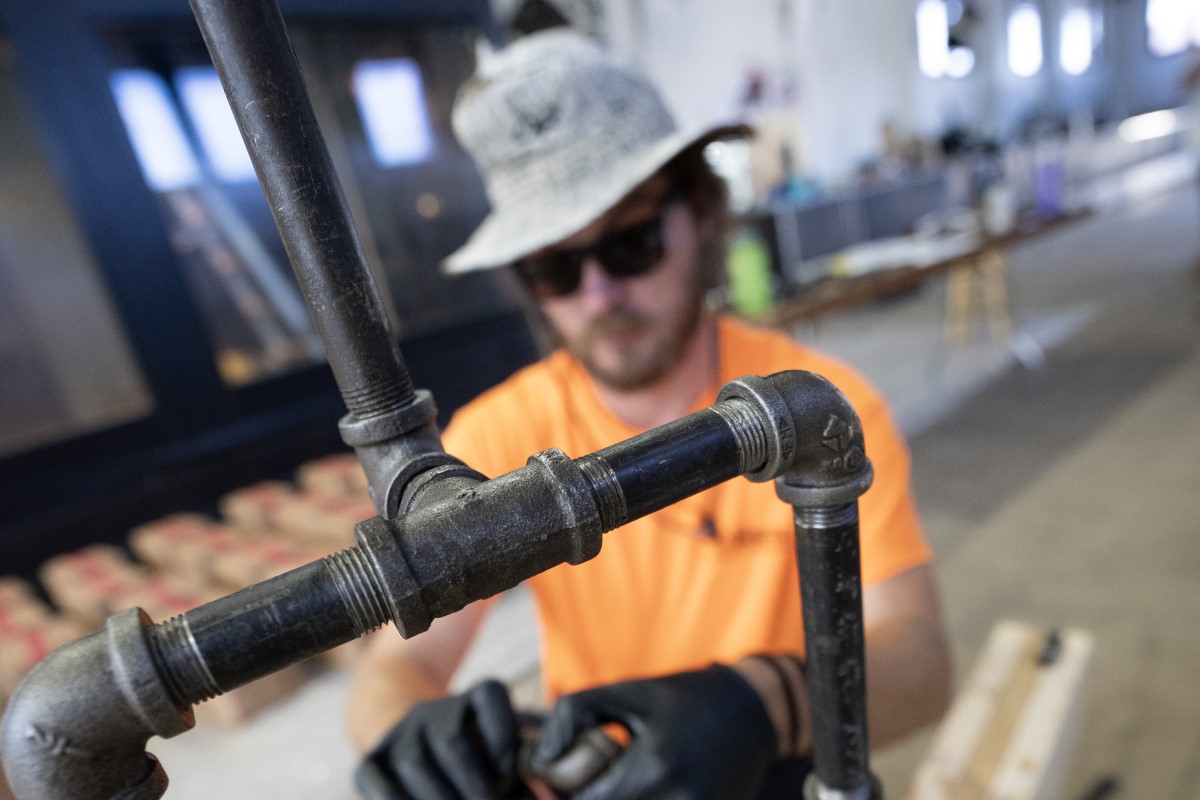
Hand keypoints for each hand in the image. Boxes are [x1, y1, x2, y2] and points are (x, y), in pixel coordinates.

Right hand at [355, 679, 524, 799]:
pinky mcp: (373, 758)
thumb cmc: (480, 748)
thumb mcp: (508, 740)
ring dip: (440, 798)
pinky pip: (378, 781)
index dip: (503, 736)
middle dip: (475, 783)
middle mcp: (435, 709)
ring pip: (415, 762)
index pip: (489, 696)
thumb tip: (554, 786)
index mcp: (475, 697)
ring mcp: (401, 732)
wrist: (412, 731)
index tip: (510, 772)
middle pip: (452, 741)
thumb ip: (532, 759)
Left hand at [530, 665, 776, 799]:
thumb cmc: (682, 698)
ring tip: (614, 781)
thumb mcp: (625, 691)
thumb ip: (572, 715)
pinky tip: (635, 790)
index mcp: (656, 764)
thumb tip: (538, 758)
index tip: (553, 777)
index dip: (562, 792)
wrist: (754, 712)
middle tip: (582, 780)